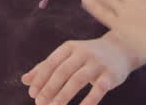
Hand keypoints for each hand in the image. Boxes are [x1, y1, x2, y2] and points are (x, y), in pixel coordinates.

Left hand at [21, 35, 139, 104]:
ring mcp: (97, 63)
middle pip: (62, 71)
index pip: (51, 63)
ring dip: (64, 95)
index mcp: (69, 48)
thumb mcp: (67, 57)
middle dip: (49, 88)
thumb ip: (46, 67)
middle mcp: (83, 53)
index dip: (40, 78)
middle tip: (39, 104)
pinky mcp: (110, 75)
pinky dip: (88, 101)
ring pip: (78, 80)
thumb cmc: (87, 56)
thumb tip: (24, 80)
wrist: (121, 49)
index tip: (32, 94)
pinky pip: (98, 89)